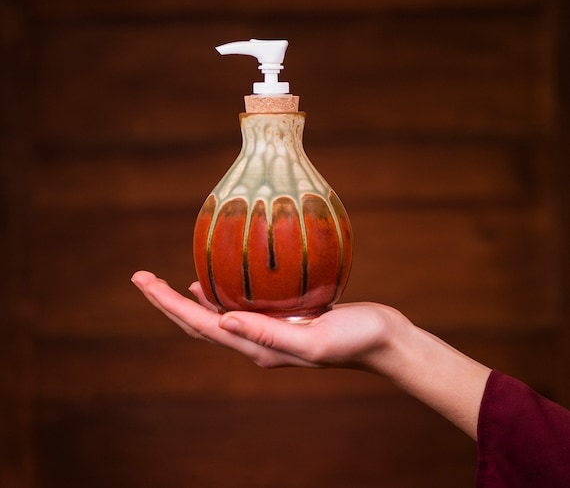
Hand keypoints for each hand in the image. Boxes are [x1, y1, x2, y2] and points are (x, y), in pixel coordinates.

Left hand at [131, 270, 408, 371]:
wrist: (383, 339)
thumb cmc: (355, 339)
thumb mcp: (312, 341)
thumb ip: (268, 335)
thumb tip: (221, 320)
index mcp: (257, 348)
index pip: (201, 325)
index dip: (168, 304)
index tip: (142, 280)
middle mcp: (256, 342)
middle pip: (200, 322)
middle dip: (167, 301)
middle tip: (141, 277)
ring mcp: (268, 331)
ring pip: (216, 315)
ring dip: (187, 300)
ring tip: (164, 283)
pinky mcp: (281, 319)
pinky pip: (239, 306)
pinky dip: (218, 294)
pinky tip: (213, 282)